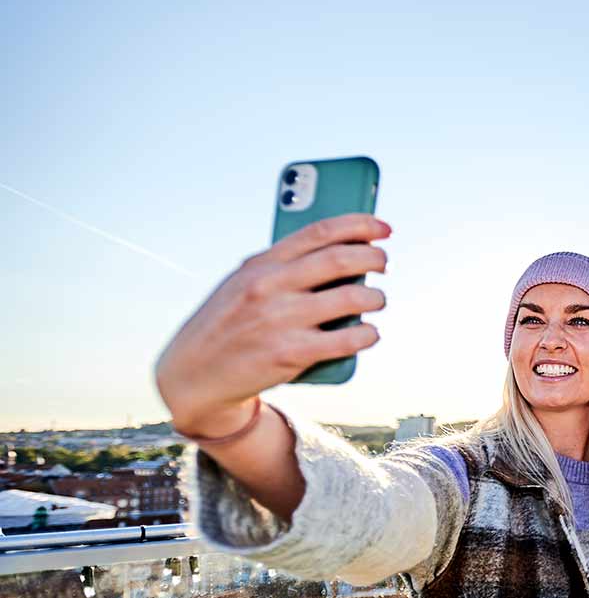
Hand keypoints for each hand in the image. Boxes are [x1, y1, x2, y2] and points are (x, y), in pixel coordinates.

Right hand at [154, 214, 390, 435]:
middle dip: (374, 258)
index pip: (319, 232)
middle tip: (384, 264)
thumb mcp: (244, 283)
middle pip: (340, 259)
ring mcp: (281, 320)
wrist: (195, 373)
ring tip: (377, 300)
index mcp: (262, 264)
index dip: (358, 224)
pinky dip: (367, 335)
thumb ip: (283, 267)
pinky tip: (370, 333)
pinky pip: (346, 340)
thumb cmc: (230, 323)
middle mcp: (271, 286)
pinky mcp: (291, 354)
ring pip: (352, 299)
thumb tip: (341, 253)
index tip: (382, 227)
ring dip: (376, 298)